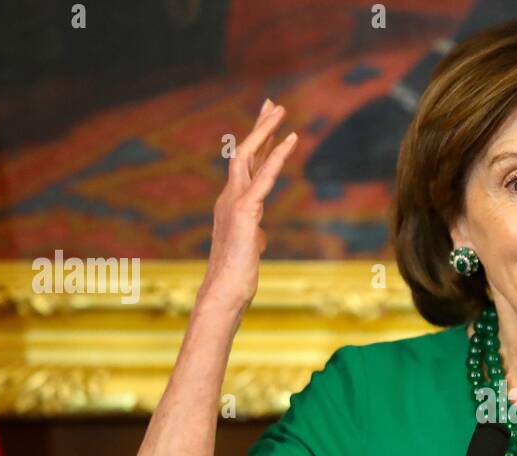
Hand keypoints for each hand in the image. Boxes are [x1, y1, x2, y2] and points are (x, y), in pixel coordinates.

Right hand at [198, 99, 298, 316]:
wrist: (225, 290)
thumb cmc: (237, 273)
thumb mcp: (249, 247)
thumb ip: (254, 232)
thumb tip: (260, 232)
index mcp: (230, 203)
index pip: (244, 166)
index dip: (257, 144)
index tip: (268, 123)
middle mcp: (229, 196)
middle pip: (244, 152)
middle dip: (259, 127)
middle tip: (272, 104)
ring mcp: (235, 202)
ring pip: (249, 156)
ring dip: (266, 131)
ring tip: (280, 110)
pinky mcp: (245, 211)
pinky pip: (264, 177)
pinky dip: (277, 156)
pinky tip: (290, 140)